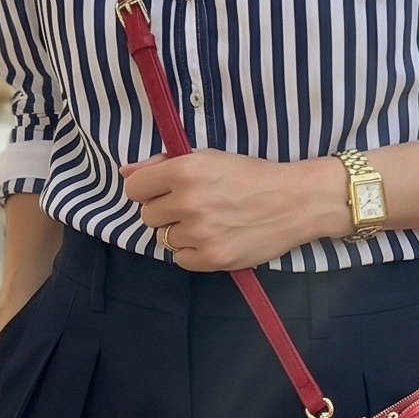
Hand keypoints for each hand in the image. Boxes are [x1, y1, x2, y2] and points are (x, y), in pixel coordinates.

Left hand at [122, 149, 343, 270]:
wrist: (294, 201)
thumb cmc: (251, 176)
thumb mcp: (208, 158)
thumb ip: (162, 165)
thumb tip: (124, 174)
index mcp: (185, 171)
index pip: (135, 189)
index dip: (147, 190)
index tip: (163, 190)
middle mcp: (188, 202)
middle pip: (147, 216)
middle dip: (164, 211)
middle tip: (192, 206)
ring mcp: (200, 233)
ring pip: (163, 238)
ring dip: (180, 232)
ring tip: (208, 221)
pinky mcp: (212, 258)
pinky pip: (180, 259)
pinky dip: (192, 251)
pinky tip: (213, 237)